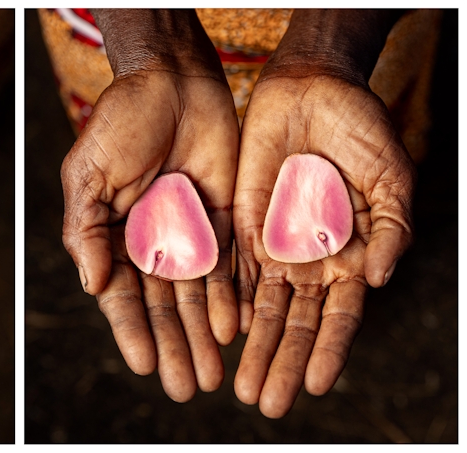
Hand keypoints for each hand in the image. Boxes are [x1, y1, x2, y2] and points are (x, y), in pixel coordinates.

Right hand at [59, 10, 237, 401]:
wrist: (172, 80)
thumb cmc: (119, 122)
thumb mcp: (87, 174)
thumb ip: (84, 230)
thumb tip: (92, 285)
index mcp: (109, 237)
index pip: (121, 297)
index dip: (132, 333)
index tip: (145, 365)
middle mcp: (148, 244)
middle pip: (162, 309)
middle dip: (174, 348)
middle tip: (186, 387)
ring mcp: (187, 234)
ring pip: (197, 298)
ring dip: (204, 337)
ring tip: (215, 374)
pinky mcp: (223, 220)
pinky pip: (230, 268)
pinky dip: (232, 300)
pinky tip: (237, 330)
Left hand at [231, 10, 412, 417]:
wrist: (313, 89)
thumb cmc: (362, 131)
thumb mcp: (390, 176)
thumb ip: (390, 228)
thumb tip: (376, 278)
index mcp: (351, 254)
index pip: (337, 316)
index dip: (327, 351)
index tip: (314, 386)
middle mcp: (309, 259)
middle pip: (294, 323)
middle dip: (278, 362)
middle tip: (262, 403)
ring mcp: (273, 243)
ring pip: (260, 307)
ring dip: (249, 347)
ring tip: (235, 384)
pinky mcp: (240, 222)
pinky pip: (230, 269)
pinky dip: (224, 301)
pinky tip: (216, 333)